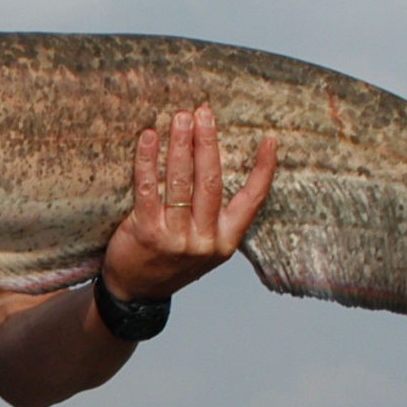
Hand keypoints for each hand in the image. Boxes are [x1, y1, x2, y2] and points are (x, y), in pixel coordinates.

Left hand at [100, 105, 278, 301]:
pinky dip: (147, 161)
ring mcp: (175, 239)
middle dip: (208, 143)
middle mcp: (204, 241)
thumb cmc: (170, 260)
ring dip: (181, 144)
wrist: (136, 293)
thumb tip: (214, 162)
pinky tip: (148, 138)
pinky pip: (148, 189)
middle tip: (204, 113)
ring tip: (180, 118)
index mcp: (226, 241)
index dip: (263, 170)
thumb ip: (213, 214)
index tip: (270, 140)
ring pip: (181, 182)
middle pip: (211, 182)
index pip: (252, 201)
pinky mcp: (146, 233)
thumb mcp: (203, 246)